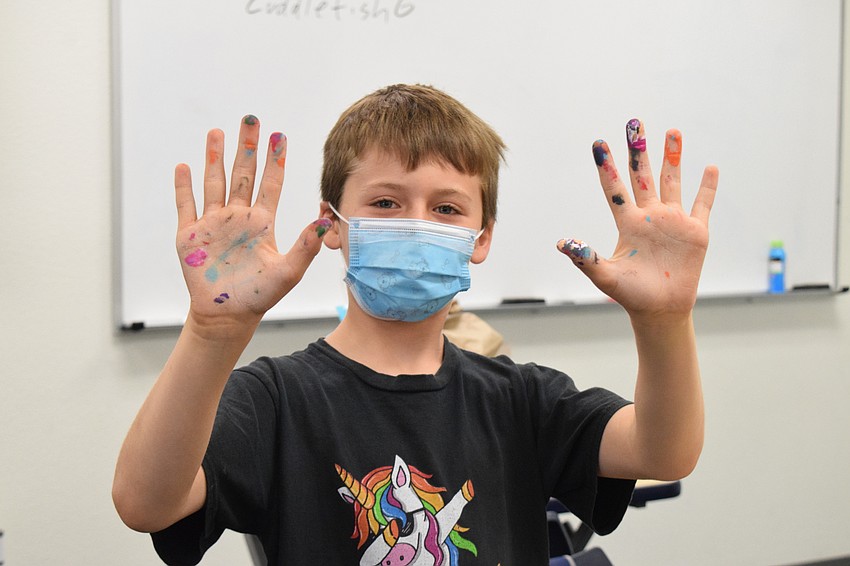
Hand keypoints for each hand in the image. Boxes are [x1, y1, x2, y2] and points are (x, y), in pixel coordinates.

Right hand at [174, 116, 329, 326]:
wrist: (228, 316)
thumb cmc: (260, 295)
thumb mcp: (289, 271)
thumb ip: (306, 246)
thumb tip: (326, 220)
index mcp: (262, 223)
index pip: (270, 183)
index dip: (275, 160)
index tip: (279, 135)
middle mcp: (238, 217)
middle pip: (243, 173)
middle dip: (246, 146)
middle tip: (251, 118)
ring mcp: (213, 224)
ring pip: (214, 182)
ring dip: (214, 157)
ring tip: (216, 131)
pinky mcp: (190, 235)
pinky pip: (186, 205)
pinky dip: (184, 186)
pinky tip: (184, 166)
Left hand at [557, 120, 717, 317]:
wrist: (660, 310)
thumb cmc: (630, 295)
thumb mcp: (605, 276)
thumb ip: (585, 258)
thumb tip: (562, 243)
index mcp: (627, 223)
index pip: (614, 189)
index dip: (605, 167)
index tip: (598, 143)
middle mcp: (649, 216)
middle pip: (642, 175)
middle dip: (638, 150)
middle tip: (634, 122)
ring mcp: (673, 221)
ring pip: (672, 181)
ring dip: (672, 157)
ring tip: (672, 131)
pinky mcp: (695, 231)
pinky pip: (703, 204)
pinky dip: (708, 186)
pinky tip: (709, 166)